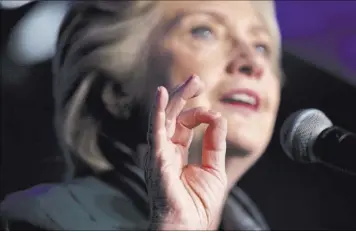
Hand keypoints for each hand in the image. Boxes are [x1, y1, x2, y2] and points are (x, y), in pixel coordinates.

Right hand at [144, 75, 227, 229]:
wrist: (188, 228)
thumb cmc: (196, 205)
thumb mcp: (214, 168)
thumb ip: (214, 143)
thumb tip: (218, 117)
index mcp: (176, 152)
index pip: (184, 123)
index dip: (200, 114)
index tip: (215, 116)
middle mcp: (165, 150)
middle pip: (172, 116)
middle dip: (184, 96)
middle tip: (197, 80)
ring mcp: (159, 154)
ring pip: (164, 119)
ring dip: (175, 98)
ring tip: (190, 82)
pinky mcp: (157, 160)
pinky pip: (156, 132)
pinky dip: (156, 112)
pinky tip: (161, 94)